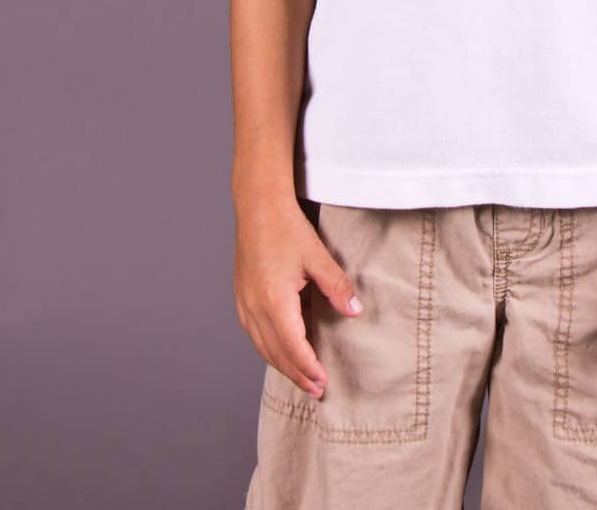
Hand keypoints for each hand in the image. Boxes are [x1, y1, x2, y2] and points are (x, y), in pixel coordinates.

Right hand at [233, 189, 361, 397]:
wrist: (257, 206)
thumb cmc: (286, 227)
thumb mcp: (317, 256)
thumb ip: (337, 286)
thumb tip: (355, 311)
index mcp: (274, 300)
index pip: (293, 347)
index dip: (308, 368)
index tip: (323, 383)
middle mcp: (254, 307)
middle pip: (276, 353)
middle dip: (297, 374)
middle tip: (316, 391)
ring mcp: (244, 304)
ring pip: (263, 347)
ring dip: (282, 366)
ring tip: (302, 379)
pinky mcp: (242, 298)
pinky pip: (254, 335)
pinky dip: (270, 350)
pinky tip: (281, 353)